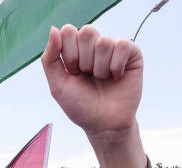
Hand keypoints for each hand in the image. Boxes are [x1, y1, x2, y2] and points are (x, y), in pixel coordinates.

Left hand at [41, 25, 142, 140]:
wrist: (104, 125)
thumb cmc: (81, 106)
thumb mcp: (58, 85)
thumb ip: (50, 58)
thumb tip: (53, 29)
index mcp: (76, 49)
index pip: (68, 31)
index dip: (69, 54)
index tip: (73, 73)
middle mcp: (94, 45)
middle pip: (87, 32)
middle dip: (84, 60)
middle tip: (88, 76)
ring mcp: (113, 48)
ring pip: (104, 42)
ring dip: (100, 68)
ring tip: (103, 80)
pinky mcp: (132, 54)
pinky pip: (122, 46)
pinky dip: (116, 67)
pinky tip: (116, 77)